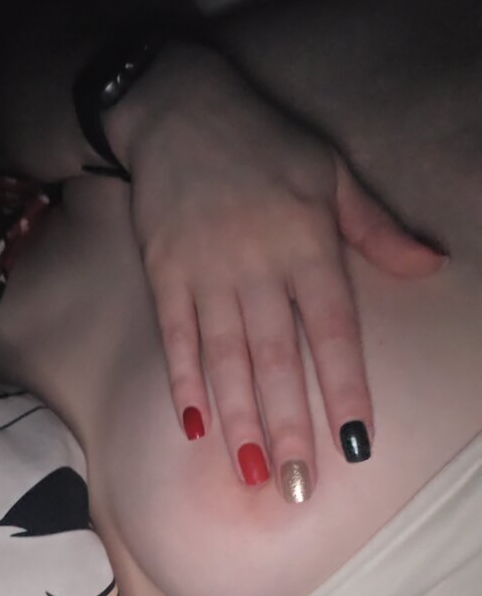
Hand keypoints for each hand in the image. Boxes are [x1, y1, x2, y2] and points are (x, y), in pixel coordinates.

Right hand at [110, 44, 444, 499]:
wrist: (179, 108)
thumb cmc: (265, 143)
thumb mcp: (332, 173)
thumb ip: (376, 228)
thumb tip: (431, 263)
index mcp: (308, 245)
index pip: (334, 332)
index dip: (345, 389)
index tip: (355, 443)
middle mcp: (259, 267)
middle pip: (278, 361)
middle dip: (289, 427)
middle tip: (298, 487)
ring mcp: (207, 272)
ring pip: (226, 359)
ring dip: (239, 419)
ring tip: (250, 473)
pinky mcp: (165, 273)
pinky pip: (174, 336)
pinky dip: (183, 381)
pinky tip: (192, 426)